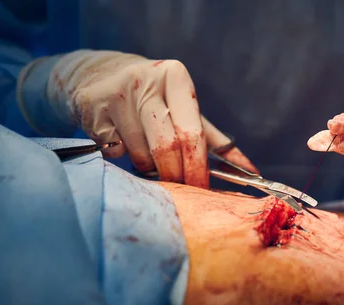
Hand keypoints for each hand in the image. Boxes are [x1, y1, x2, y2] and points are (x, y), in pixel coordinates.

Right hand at [27, 50, 255, 186]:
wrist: (99, 74)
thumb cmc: (152, 97)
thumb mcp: (184, 108)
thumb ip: (214, 138)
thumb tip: (250, 169)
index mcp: (176, 77)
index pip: (192, 133)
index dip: (198, 168)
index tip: (202, 189)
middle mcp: (146, 81)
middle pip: (166, 147)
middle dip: (176, 176)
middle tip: (181, 190)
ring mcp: (116, 95)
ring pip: (140, 155)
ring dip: (149, 169)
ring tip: (149, 159)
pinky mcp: (92, 109)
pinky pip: (116, 152)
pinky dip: (124, 158)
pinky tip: (122, 141)